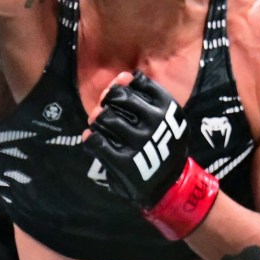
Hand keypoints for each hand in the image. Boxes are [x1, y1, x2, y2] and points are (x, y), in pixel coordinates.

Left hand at [85, 71, 217, 238]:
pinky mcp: (125, 164)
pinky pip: (96, 142)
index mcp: (168, 107)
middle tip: (106, 112)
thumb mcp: (165, 115)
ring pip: (104, 118)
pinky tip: (93, 140)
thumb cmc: (162, 142)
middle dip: (106, 102)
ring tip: (101, 127)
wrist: (169, 183)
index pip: (135, 83)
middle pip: (116, 98)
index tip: (117, 96)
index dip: (120, 86)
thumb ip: (144, 93)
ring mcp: (140, 144)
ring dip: (97, 120)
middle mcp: (156, 124)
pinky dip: (90, 138)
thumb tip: (122, 76)